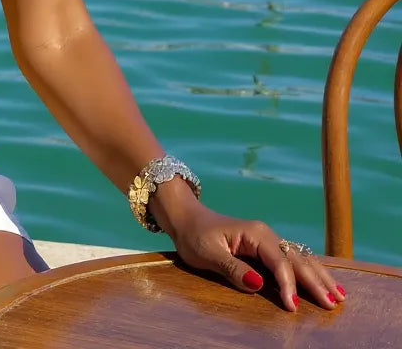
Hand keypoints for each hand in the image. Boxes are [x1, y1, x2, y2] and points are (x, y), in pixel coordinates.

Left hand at [169, 203, 346, 311]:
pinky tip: (323, 280)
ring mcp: (267, 239)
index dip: (288, 285)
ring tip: (339, 295)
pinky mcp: (264, 247)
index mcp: (255, 234)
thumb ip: (233, 269)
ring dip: (319, 276)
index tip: (292, 308)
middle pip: (297, 259)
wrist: (185, 217)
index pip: (279, 262)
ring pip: (299, 258)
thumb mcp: (208, 253)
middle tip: (334, 304)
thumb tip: (259, 284)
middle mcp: (266, 234)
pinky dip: (309, 270)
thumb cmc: (193, 235)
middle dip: (316, 281)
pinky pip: (292, 259)